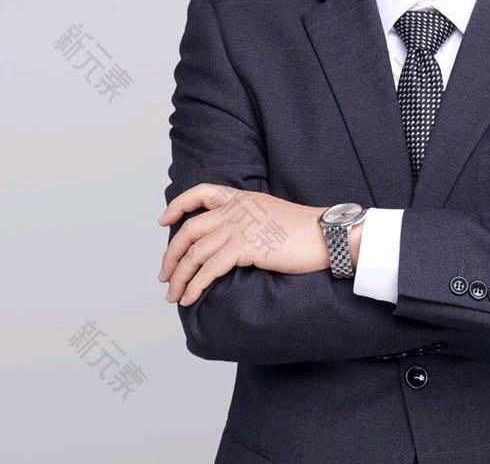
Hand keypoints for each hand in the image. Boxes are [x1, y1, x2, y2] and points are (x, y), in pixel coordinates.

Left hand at [157, 184, 328, 305]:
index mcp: (242, 198)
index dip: (178, 206)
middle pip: (190, 230)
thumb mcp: (271, 214)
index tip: (164, 222)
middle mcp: (236, 209)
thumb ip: (248, 219)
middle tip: (165, 275)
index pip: (202, 193)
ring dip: (180, 277)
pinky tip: (190, 297)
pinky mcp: (245, 247)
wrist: (324, 234)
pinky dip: (195, 285)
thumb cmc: (304, 230)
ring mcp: (239, 227)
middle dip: (172, 255)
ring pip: (195, 253)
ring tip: (174, 295)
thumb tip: (231, 240)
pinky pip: (209, 269)